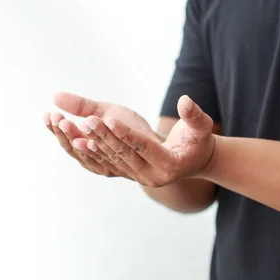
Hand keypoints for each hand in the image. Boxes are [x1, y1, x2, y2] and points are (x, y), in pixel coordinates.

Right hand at [43, 92, 157, 178]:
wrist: (165, 145)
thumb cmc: (132, 129)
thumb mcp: (105, 112)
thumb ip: (82, 106)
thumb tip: (54, 95)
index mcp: (87, 148)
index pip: (65, 139)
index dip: (54, 129)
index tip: (46, 114)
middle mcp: (95, 161)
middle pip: (72, 150)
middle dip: (62, 133)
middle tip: (55, 117)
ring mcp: (109, 166)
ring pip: (86, 156)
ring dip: (75, 139)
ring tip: (66, 122)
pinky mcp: (124, 168)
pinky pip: (106, 160)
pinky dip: (95, 150)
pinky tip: (88, 139)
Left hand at [76, 95, 215, 186]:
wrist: (195, 161)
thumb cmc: (199, 140)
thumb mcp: (202, 127)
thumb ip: (194, 115)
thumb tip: (185, 101)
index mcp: (170, 165)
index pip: (143, 147)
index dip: (126, 133)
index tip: (108, 119)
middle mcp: (152, 177)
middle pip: (124, 154)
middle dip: (104, 137)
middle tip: (86, 121)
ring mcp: (140, 179)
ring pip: (113, 160)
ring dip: (94, 144)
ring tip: (78, 129)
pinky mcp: (130, 175)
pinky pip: (109, 163)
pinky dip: (94, 151)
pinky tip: (78, 140)